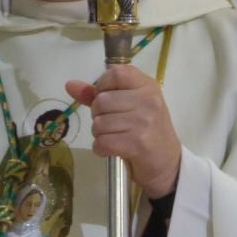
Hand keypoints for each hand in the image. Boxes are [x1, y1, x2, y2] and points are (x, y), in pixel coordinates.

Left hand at [65, 65, 180, 198]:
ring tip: (114, 136)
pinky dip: (100, 148)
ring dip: (99, 133)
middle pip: (101, 101)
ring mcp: (144, 122)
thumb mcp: (129, 104)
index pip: (116, 73)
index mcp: (147, 85)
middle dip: (98, 115)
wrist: (167, 163)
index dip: (103, 85)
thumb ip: (98, 93)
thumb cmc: (146, 129)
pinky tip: (111, 148)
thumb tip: (69, 84)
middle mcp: (148, 100)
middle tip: (112, 123)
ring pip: (99, 123)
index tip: (107, 97)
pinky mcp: (138, 144)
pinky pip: (102, 142)